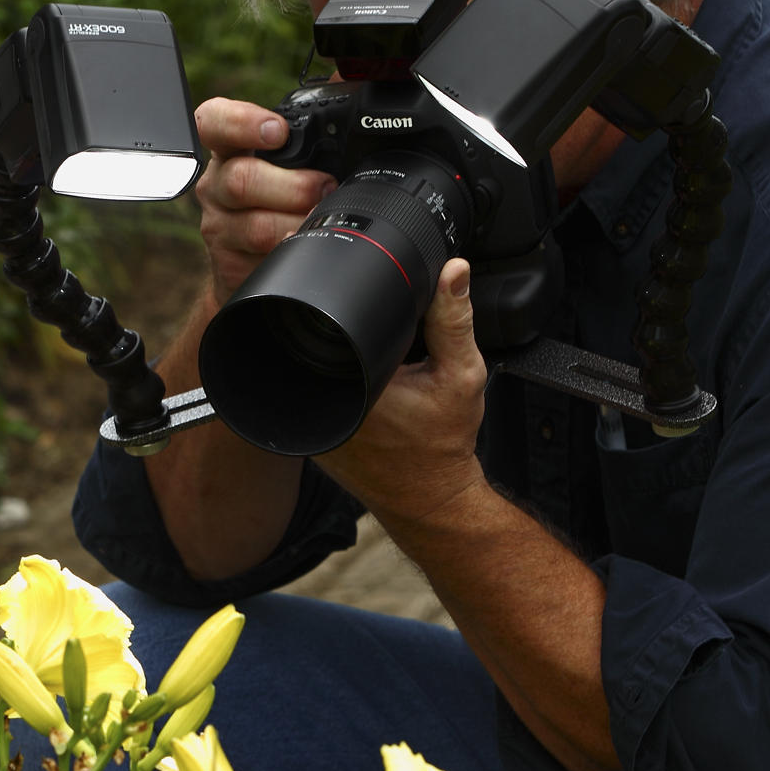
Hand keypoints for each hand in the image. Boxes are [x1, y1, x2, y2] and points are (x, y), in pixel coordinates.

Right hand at [193, 97, 336, 301]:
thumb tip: (347, 74)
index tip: (278, 131)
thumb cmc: (283, 198)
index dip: (242, 123)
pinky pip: (261, 257)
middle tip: (325, 187)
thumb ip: (311, 124)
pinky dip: (290, 250)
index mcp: (231, 147)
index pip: (214, 122)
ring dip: (297, 221)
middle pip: (242, 179)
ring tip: (319, 217)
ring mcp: (218, 222)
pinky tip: (302, 244)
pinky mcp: (226, 260)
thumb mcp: (293, 158)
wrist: (258, 258)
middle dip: (294, 186)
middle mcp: (217, 182)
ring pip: (255, 223)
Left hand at [318, 257, 488, 522]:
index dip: (347, 300)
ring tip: (369, 364)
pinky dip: (332, 379)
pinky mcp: (311, 435)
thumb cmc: (445, 444)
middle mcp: (320, 402)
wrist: (433, 500)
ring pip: (308, 364)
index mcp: (352, 382)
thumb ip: (454, 320)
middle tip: (380, 345)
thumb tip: (453, 270)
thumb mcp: (461, 375)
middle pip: (315, 339)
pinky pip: (312, 390)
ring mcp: (309, 421)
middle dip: (340, 326)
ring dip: (331, 353)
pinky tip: (361, 386)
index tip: (374, 311)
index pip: (331, 320)